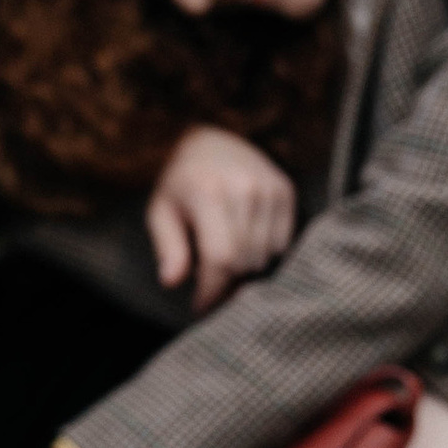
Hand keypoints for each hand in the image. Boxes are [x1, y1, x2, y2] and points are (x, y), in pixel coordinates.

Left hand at [148, 126, 295, 312]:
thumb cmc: (180, 184)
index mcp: (208, 193)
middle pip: (244, 261)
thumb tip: (171, 282)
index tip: (199, 306)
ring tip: (224, 260)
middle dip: (225, 282)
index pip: (220, 258)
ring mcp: (269, 189)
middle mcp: (244, 189)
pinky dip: (264, 253)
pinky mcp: (285, 191)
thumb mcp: (161, 212)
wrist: (211, 140)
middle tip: (208, 283)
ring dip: (245, 269)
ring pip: (265, 256)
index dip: (211, 291)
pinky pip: (282, 243)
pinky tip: (244, 244)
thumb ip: (168, 247)